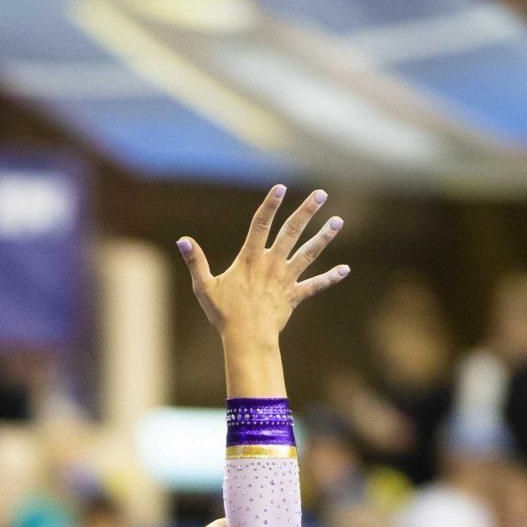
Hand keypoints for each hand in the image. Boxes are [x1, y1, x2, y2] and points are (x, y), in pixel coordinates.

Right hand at [174, 184, 348, 347]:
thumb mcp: (204, 286)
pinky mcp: (294, 296)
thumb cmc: (224, 313)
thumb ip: (196, 261)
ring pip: (308, 253)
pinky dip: (330, 278)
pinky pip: (315, 285)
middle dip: (307, 211)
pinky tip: (345, 269)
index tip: (281, 187)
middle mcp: (272, 264)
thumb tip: (182, 240)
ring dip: (323, 237)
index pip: (261, 224)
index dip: (271, 204)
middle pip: (292, 232)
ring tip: (338, 221)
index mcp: (250, 258)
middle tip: (321, 194)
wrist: (246, 339)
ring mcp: (285, 279)